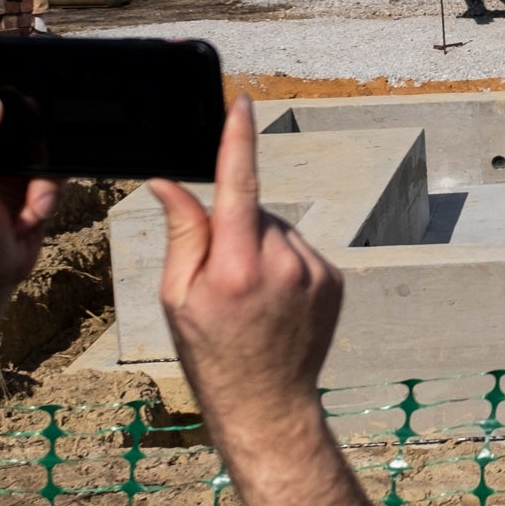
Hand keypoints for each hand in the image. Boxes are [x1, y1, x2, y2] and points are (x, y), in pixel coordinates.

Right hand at [150, 95, 342, 440]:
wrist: (267, 402)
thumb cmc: (211, 353)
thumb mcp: (178, 298)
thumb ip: (183, 234)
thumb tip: (170, 183)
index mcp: (237, 267)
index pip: (239, 185)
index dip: (238, 139)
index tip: (242, 103)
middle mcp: (282, 263)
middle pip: (253, 211)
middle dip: (235, 229)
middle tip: (223, 281)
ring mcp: (315, 271)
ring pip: (277, 230)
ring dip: (260, 248)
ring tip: (251, 298)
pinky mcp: (334, 278)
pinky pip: (300, 250)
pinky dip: (284, 264)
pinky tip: (274, 302)